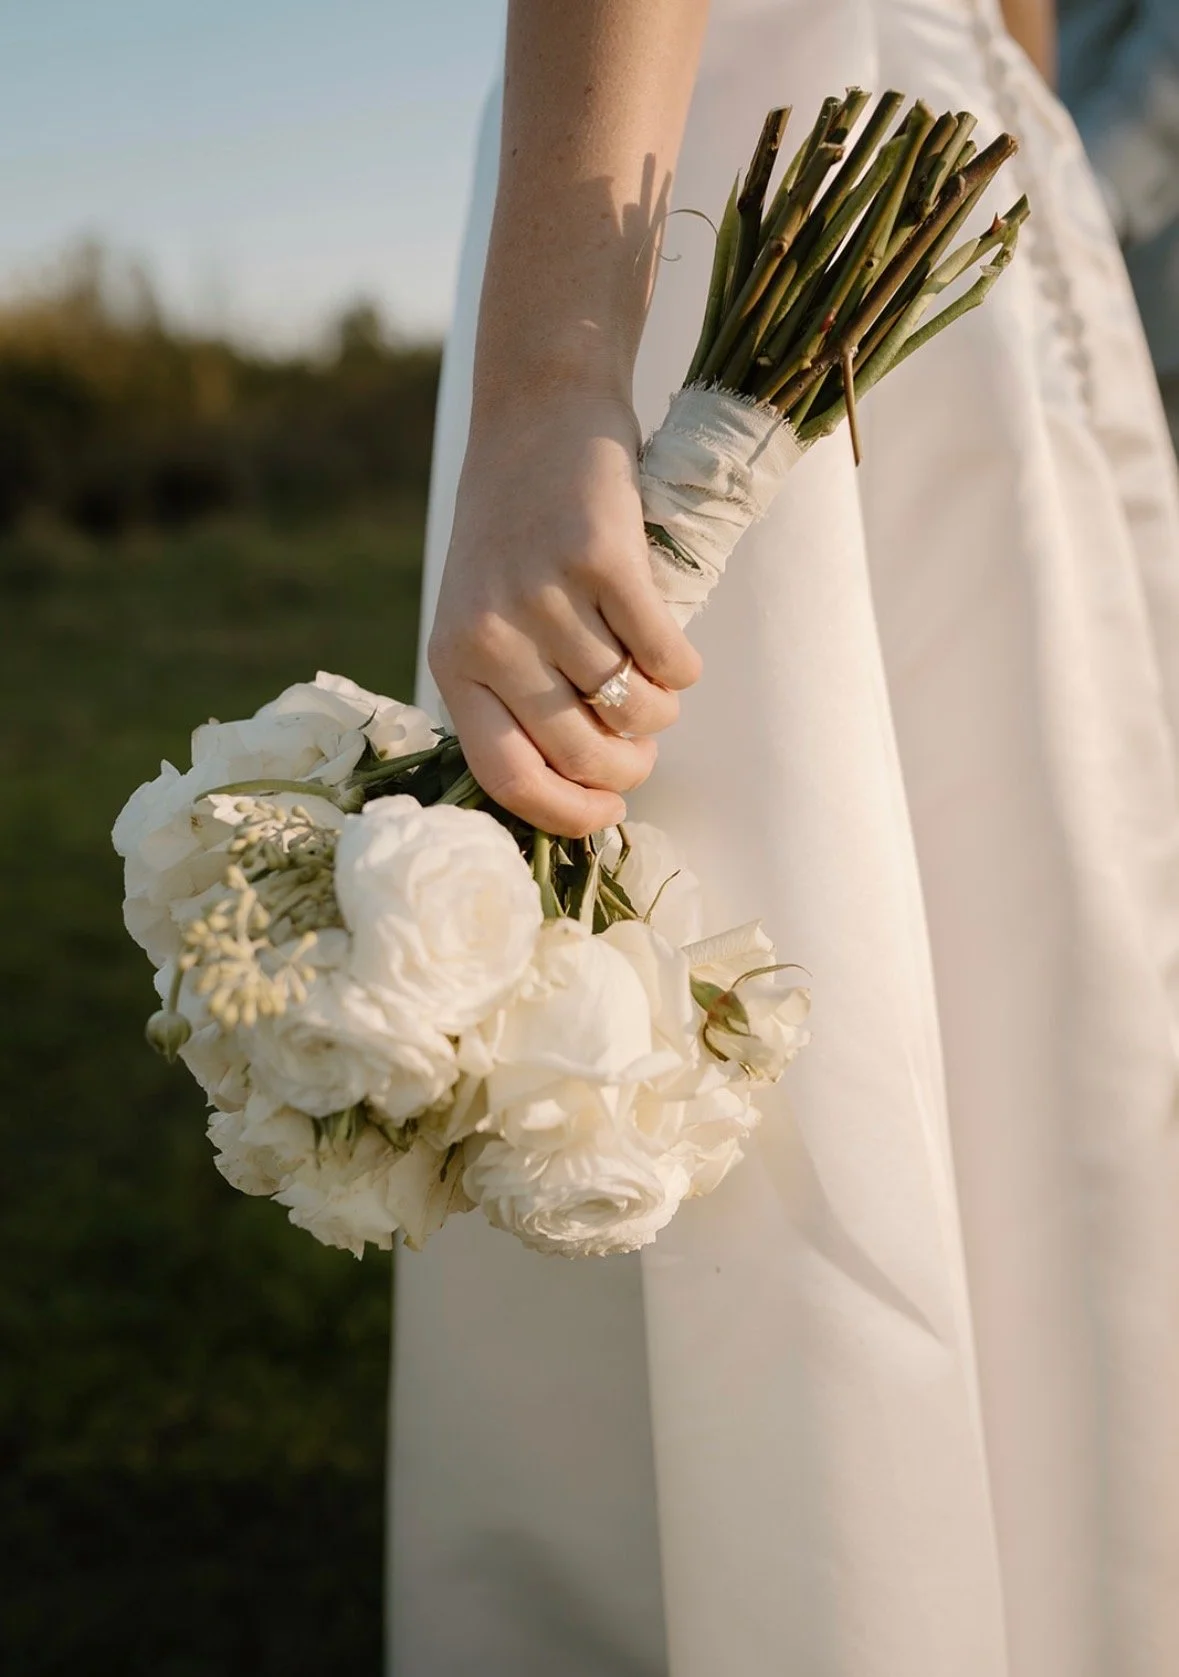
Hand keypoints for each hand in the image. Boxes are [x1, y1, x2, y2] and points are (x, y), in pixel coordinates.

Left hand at [428, 390, 701, 837]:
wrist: (538, 411)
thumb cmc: (516, 529)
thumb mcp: (482, 613)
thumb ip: (510, 691)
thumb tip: (579, 784)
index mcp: (453, 659)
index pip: (505, 775)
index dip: (566, 812)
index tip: (607, 813)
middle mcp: (491, 632)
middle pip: (578, 751)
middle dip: (629, 768)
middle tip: (643, 751)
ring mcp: (545, 593)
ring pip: (631, 706)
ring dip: (659, 712)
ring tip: (656, 688)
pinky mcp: (602, 557)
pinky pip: (666, 655)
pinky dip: (683, 668)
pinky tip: (676, 654)